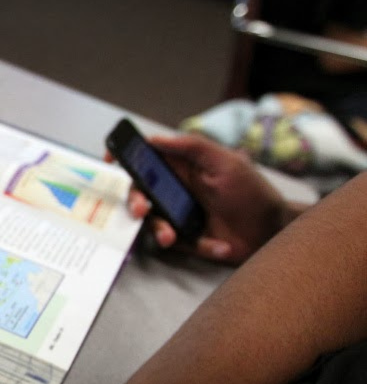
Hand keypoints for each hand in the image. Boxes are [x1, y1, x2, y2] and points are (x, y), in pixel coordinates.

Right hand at [121, 134, 287, 263]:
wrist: (273, 233)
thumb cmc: (254, 193)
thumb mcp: (227, 163)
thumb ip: (193, 147)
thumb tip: (156, 138)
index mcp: (184, 167)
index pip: (147, 158)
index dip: (126, 157)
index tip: (111, 160)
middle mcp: (176, 189)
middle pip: (140, 192)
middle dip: (136, 200)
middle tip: (142, 209)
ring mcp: (179, 215)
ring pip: (152, 221)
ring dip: (159, 229)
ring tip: (171, 237)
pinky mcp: (186, 239)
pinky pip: (175, 243)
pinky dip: (197, 245)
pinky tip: (218, 244)